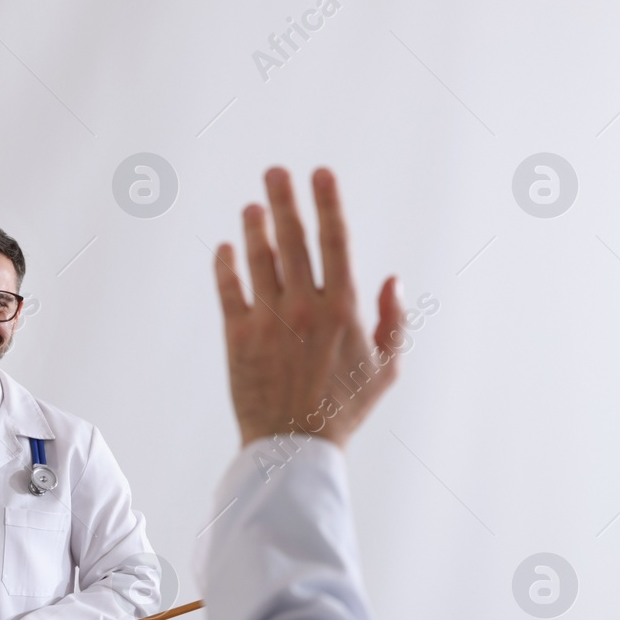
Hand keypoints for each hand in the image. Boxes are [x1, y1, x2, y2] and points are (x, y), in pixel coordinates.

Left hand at [213, 167, 404, 449]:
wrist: (294, 448)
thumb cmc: (344, 408)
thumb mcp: (387, 369)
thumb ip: (394, 321)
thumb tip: (391, 279)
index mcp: (344, 309)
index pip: (335, 241)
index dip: (328, 202)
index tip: (320, 174)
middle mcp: (306, 307)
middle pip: (293, 238)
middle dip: (285, 199)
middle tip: (275, 172)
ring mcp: (269, 320)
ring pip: (259, 258)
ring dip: (255, 226)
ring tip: (253, 206)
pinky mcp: (238, 336)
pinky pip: (229, 289)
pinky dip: (225, 264)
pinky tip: (225, 247)